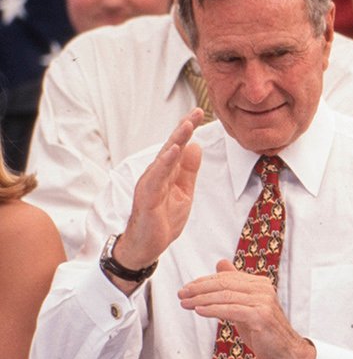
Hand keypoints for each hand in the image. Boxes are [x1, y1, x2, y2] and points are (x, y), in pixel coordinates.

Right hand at [112, 110, 203, 278]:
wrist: (147, 245)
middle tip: (196, 112)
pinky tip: (172, 152)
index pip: (178, 147)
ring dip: (174, 141)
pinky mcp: (146, 198)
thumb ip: (188, 170)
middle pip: (170, 147)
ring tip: (186, 126)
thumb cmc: (163, 218)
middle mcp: (156, 175)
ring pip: (163, 159)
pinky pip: (156, 178)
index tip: (199, 113)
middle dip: (183, 129)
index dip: (188, 130)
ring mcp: (150, 185)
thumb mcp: (184, 192)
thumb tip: (195, 146)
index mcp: (167, 173)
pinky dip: (164, 164)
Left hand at [178, 260, 315, 358]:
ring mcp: (263, 302)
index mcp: (260, 283)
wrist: (287, 352)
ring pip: (225, 296)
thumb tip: (221, 263)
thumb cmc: (264, 331)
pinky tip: (199, 311)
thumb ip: (234, 286)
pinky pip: (231, 310)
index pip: (226, 277)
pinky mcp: (261, 316)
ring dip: (201, 300)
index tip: (186, 289)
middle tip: (181, 294)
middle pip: (224, 284)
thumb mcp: (247, 305)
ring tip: (185, 303)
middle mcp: (263, 289)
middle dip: (199, 289)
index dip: (204, 281)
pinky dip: (213, 310)